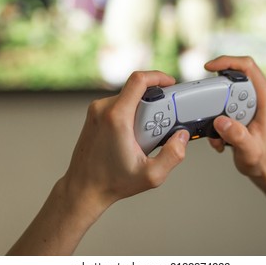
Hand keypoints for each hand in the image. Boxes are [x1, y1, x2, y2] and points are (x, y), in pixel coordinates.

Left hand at [7, 71, 189, 255]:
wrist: (83, 188)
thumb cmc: (112, 182)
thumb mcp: (151, 175)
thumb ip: (173, 155)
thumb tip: (182, 136)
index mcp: (116, 117)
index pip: (138, 80)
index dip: (158, 76)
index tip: (170, 84)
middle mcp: (103, 109)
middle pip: (136, 91)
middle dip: (154, 104)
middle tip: (161, 125)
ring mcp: (95, 112)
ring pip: (127, 99)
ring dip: (142, 111)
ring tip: (146, 136)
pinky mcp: (94, 117)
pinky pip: (118, 106)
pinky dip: (131, 115)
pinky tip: (134, 136)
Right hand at [205, 56, 265, 182]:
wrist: (263, 165)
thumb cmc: (262, 157)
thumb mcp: (250, 150)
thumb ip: (237, 136)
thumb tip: (221, 121)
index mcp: (265, 98)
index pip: (247, 67)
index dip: (227, 61)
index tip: (209, 67)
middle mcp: (257, 96)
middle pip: (231, 76)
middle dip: (215, 94)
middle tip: (209, 113)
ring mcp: (246, 101)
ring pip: (222, 92)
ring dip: (213, 111)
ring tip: (218, 134)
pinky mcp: (238, 109)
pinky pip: (219, 105)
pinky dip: (213, 120)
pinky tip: (219, 138)